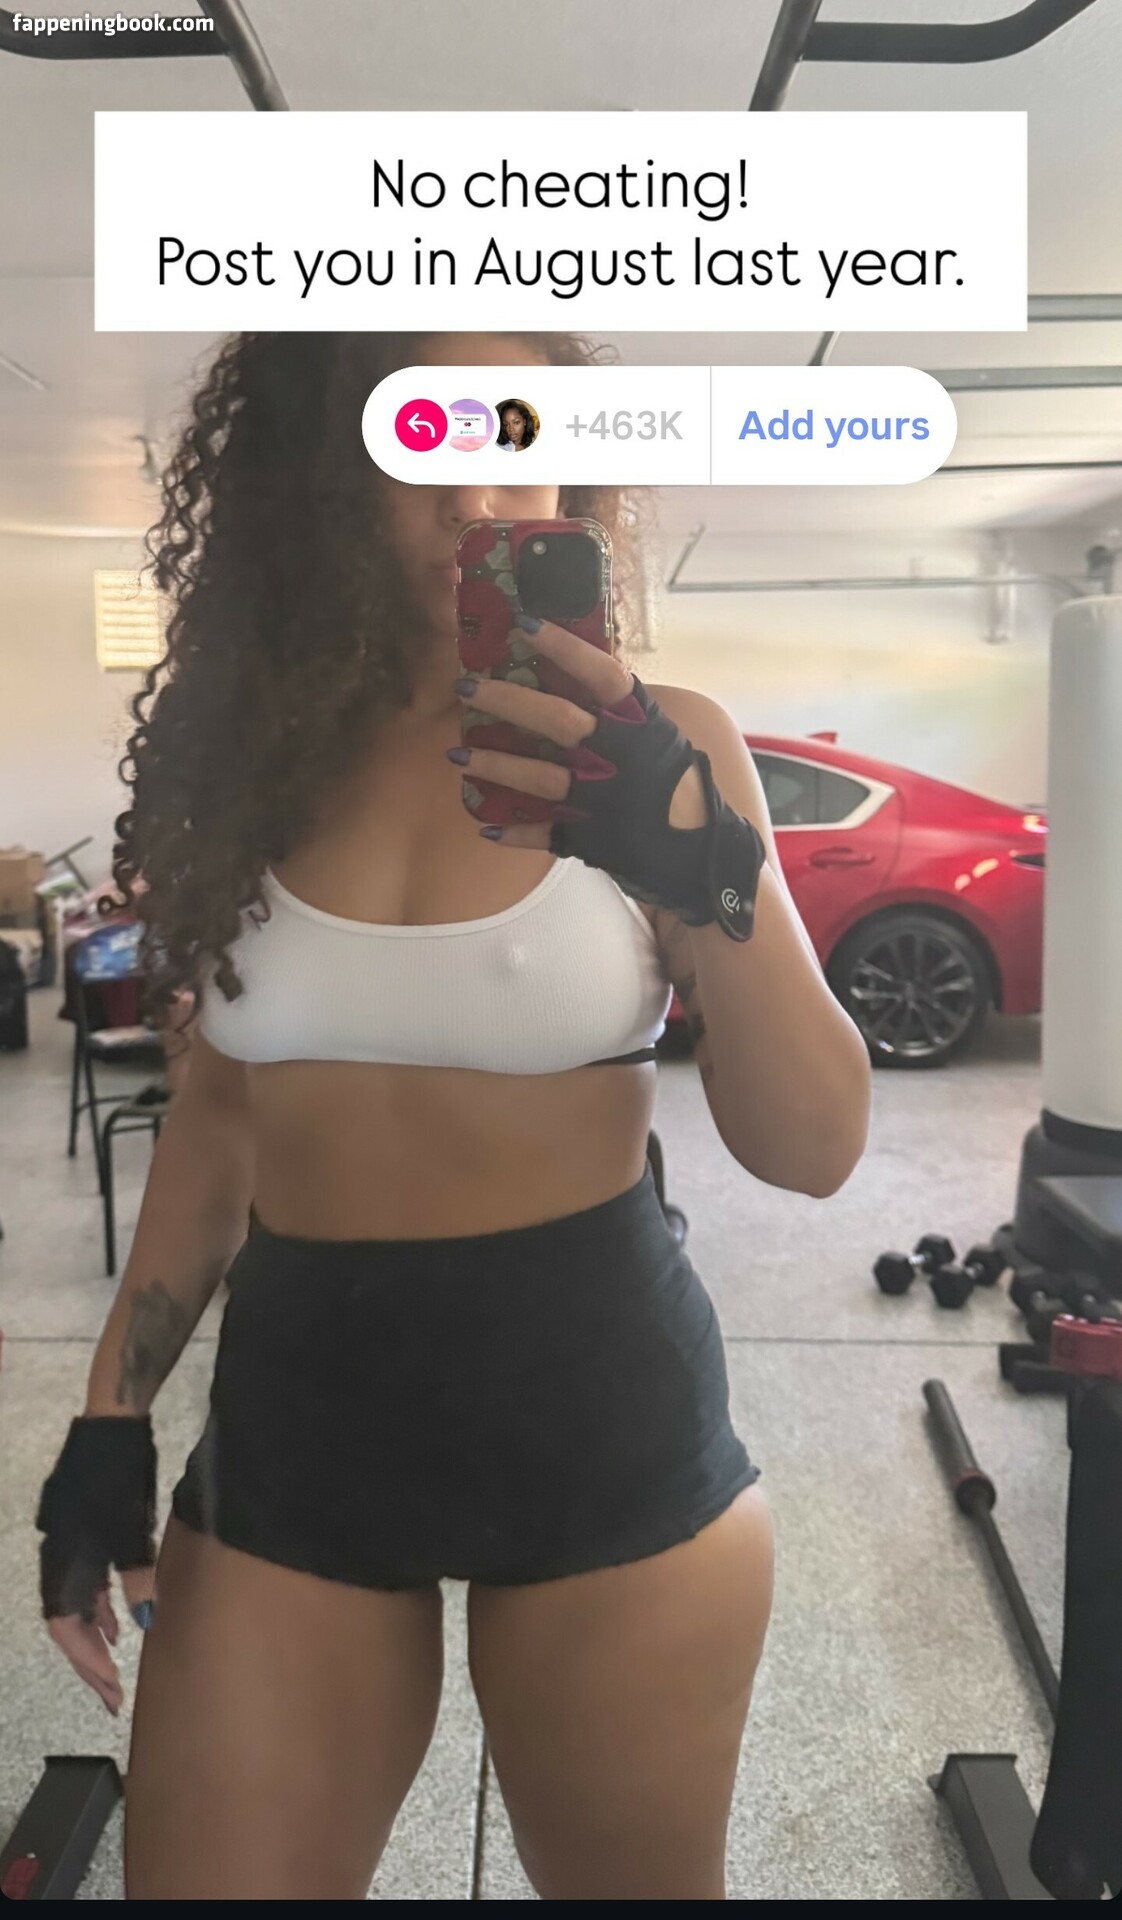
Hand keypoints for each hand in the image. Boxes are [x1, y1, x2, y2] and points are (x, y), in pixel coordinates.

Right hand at [38, 1415, 159, 1715]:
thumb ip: (135, 1579)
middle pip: (65, 1620)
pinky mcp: (77, 1529)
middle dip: (88, 1658)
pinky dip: (97, 1604)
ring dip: (93, 1633)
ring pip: (73, 1602)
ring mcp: (64, 1542)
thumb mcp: (133, 1530)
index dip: (86, 1659)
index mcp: (64, 1559)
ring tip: (117, 1661)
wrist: (112, 1421)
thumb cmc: (123, 1474)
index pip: (66, 1626)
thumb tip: (141, 1624)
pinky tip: (117, 1618)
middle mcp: (56, 1555)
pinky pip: (81, 1580)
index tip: (110, 1687)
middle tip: (111, 1693)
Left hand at [449, 620, 764, 939]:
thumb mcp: (660, 739)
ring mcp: (602, 800)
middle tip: (466, 687)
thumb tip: (577, 680)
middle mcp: (619, 758)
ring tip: (456, 755)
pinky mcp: (591, 838)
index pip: (601, 674)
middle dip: (507, 702)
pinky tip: (484, 826)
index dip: (564, 647)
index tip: (525, 623)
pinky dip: (513, 831)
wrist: (701, 855)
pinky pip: (544, 834)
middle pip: (556, 722)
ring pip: (539, 778)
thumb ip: (621, 716)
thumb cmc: (679, 788)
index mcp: (640, 725)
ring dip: (494, 765)